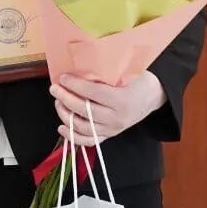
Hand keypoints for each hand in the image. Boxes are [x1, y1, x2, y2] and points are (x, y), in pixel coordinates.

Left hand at [50, 72, 166, 144]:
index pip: (94, 93)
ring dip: (65, 115)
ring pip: (83, 127)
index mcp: (123, 100)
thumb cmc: (137, 80)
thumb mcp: (127, 71)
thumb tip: (78, 66)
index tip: (63, 78)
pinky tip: (62, 127)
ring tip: (58, 102)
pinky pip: (89, 141)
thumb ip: (106, 72)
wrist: (152, 97)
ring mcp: (113, 129)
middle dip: (66, 98)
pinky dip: (73, 137)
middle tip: (54, 88)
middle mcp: (117, 118)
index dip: (76, 85)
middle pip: (85, 111)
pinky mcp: (109, 135)